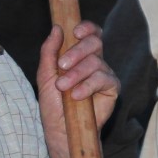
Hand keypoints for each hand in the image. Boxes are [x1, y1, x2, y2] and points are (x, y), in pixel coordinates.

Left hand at [37, 21, 119, 151]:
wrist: (61, 129)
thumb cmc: (53, 104)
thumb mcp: (45, 75)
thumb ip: (49, 51)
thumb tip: (57, 28)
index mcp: (79, 55)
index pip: (90, 34)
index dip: (87, 28)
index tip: (75, 32)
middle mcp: (95, 62)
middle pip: (95, 42)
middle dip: (77, 51)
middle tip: (62, 66)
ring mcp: (104, 74)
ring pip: (96, 62)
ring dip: (76, 74)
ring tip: (63, 88)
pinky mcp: (112, 89)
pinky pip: (104, 78)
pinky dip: (88, 85)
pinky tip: (77, 95)